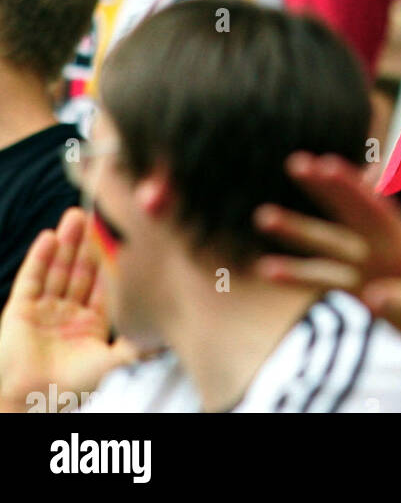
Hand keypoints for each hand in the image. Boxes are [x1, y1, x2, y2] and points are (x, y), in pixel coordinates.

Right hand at [0, 208, 135, 409]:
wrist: (31, 400)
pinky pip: (31, 278)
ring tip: (76, 214)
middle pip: (81, 269)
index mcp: (91, 322)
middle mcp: (68, 312)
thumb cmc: (72, 387)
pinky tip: (49, 237)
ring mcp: (43, 309)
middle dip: (89, 242)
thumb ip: (138, 346)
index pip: (104, 282)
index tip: (121, 232)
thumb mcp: (111, 360)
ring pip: (58, 268)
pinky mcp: (19, 310)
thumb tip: (169, 335)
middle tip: (99, 212)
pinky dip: (40, 257)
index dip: (111, 257)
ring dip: (67, 242)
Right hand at [254, 153, 400, 296]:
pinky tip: (266, 269)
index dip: (351, 187)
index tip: (326, 164)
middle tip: (296, 162)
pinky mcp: (361, 286)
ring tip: (262, 216)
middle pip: (348, 211)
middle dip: (324, 187)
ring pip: (328, 243)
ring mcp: (370, 264)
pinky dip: (297, 273)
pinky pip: (324, 277)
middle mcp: (383, 245)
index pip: (373, 208)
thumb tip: (374, 297)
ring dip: (297, 229)